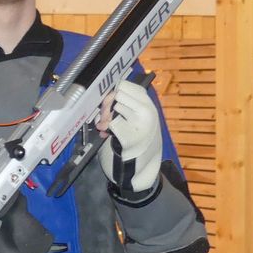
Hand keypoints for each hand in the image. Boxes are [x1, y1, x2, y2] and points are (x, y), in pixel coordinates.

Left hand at [96, 81, 160, 196]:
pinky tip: (106, 135)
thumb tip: (107, 92)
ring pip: (113, 109)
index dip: (114, 92)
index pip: (125, 85)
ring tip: (105, 127)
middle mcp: (147, 111)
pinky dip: (105, 130)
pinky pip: (110, 125)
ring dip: (104, 118)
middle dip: (106, 105)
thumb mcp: (137, 117)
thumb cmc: (137, 139)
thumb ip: (126, 104)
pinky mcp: (131, 136)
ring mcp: (141, 123)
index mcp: (148, 104)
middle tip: (104, 116)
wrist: (142, 166)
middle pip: (116, 94)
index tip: (111, 102)